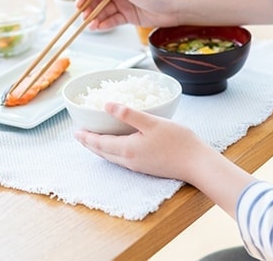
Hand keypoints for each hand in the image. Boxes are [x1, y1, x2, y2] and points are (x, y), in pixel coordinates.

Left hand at [74, 102, 207, 181]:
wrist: (196, 163)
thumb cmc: (177, 141)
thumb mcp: (152, 122)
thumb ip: (129, 114)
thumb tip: (107, 105)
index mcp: (128, 148)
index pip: (99, 143)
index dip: (86, 137)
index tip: (75, 131)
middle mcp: (129, 160)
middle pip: (103, 153)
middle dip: (90, 144)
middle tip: (80, 135)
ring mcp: (138, 166)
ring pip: (112, 157)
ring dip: (100, 149)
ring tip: (94, 140)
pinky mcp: (146, 167)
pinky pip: (122, 159)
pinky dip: (112, 152)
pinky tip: (117, 146)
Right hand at [76, 0, 184, 30]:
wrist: (179, 7)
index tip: (79, 4)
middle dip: (90, 8)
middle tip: (83, 18)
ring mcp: (125, 3)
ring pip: (105, 11)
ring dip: (96, 18)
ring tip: (90, 26)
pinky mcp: (130, 16)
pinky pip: (113, 20)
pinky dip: (105, 24)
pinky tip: (99, 28)